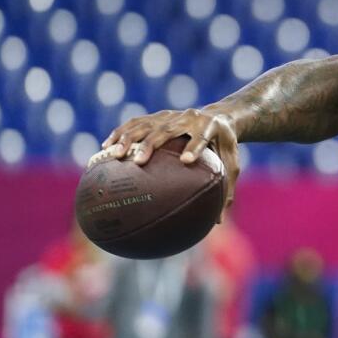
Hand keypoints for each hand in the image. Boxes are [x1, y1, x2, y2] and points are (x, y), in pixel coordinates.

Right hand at [100, 108, 240, 220]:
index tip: (185, 160)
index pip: (202, 137)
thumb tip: (218, 222)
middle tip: (139, 162)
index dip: (194, 147)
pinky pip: (136, 123)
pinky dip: (120, 133)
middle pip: (167, 130)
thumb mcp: (231, 164)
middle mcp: (189, 118)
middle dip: (151, 144)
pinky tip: (105, 148)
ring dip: (128, 138)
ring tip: (114, 154)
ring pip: (146, 124)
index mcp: (210, 127)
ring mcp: (171, 115)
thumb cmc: (224, 147)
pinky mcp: (158, 115)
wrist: (220, 117)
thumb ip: (226, 188)